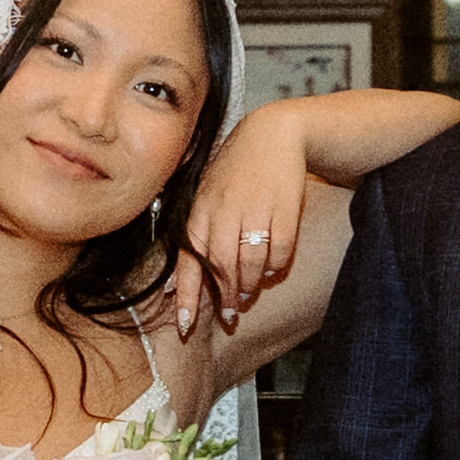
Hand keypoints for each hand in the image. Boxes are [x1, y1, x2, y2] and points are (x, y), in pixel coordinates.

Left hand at [180, 111, 318, 318]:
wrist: (273, 134)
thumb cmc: (235, 170)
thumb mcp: (206, 195)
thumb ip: (195, 234)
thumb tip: (174, 283)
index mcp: (200, 209)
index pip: (189, 259)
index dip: (188, 295)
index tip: (187, 325)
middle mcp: (224, 209)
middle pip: (221, 266)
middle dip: (225, 297)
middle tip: (230, 314)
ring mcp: (255, 208)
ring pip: (250, 262)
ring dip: (250, 284)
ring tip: (249, 293)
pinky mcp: (284, 207)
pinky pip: (280, 250)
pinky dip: (276, 266)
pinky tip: (272, 268)